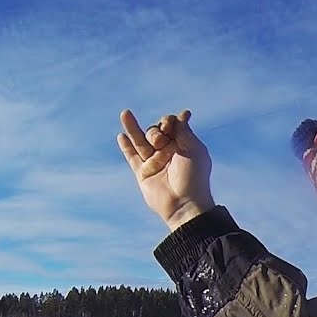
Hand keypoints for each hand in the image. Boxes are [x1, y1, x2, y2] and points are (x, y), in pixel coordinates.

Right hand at [117, 109, 214, 231]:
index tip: (176, 121)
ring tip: (125, 113)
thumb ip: (183, 131)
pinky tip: (122, 136)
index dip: (170, 121)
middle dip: (156, 131)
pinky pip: (132, 157)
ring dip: (133, 127)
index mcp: (183, 146)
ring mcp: (155, 162)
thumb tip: (181, 115)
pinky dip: (126, 147)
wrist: (184, 203)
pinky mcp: (143, 173)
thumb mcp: (194, 149)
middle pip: (155, 131)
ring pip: (141, 141)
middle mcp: (168, 153)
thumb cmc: (193, 176)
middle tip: (160, 141)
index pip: (172, 125)